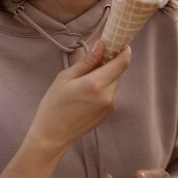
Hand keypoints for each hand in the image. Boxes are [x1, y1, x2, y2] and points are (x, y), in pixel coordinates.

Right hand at [26, 41, 130, 156]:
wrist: (53, 136)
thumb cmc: (54, 105)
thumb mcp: (65, 78)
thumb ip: (87, 61)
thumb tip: (101, 44)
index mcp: (97, 84)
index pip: (123, 62)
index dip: (124, 49)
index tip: (118, 41)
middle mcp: (108, 95)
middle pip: (120, 70)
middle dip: (113, 60)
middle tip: (98, 54)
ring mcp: (110, 105)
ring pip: (116, 81)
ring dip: (108, 73)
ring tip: (88, 74)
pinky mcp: (109, 112)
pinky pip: (112, 92)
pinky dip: (105, 85)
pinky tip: (88, 89)